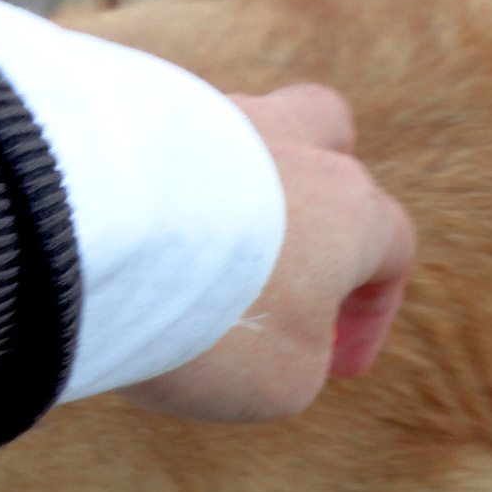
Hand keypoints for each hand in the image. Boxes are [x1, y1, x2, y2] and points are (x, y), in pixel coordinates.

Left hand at [124, 84, 413, 421]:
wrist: (100, 242)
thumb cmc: (214, 319)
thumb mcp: (282, 382)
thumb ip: (299, 358)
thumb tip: (271, 337)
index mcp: (350, 208)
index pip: (390, 247)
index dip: (371, 312)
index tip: (339, 362)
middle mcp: (289, 145)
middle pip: (330, 141)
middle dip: (320, 200)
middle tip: (291, 259)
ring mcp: (208, 115)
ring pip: (239, 132)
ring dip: (229, 189)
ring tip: (192, 254)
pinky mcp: (131, 110)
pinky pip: (159, 141)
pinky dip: (156, 185)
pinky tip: (130, 235)